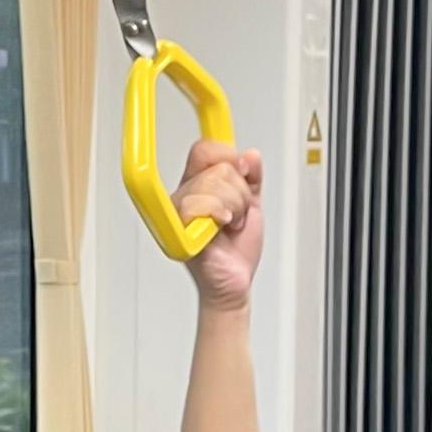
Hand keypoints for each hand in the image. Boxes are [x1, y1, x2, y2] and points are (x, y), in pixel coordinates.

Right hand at [175, 140, 264, 311]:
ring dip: (235, 208)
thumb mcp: (251, 204)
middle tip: (236, 214)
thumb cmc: (236, 251)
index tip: (242, 174)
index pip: (205, 150)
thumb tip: (250, 155)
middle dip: (240, 193)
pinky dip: (221, 214)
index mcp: (197, 185)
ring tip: (231, 225)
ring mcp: (180, 212)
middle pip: (217, 167)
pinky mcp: (180, 227)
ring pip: (213, 185)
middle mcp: (185, 195)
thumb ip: (252, 177)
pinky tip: (222, 229)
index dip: (229, 157)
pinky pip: (199, 204)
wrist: (234, 282)